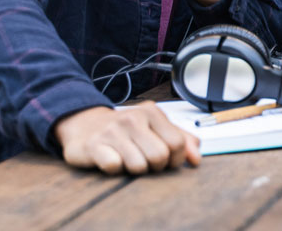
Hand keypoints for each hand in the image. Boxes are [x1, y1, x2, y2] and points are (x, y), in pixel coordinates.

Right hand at [54, 102, 199, 174]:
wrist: (85, 123)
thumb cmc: (126, 129)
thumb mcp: (155, 127)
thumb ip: (181, 139)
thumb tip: (196, 160)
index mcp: (152, 113)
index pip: (178, 143)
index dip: (176, 159)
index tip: (167, 160)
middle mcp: (133, 118)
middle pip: (160, 157)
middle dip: (156, 167)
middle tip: (146, 161)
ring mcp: (112, 131)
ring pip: (139, 165)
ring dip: (135, 169)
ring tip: (128, 159)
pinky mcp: (94, 146)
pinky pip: (114, 167)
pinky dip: (115, 169)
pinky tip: (112, 159)